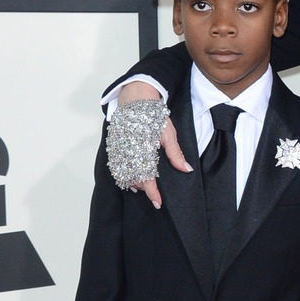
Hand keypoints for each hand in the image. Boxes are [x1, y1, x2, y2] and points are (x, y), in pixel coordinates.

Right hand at [116, 81, 190, 207]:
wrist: (135, 97)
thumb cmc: (153, 114)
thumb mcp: (168, 134)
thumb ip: (175, 154)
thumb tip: (186, 169)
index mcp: (143, 150)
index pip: (147, 179)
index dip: (153, 193)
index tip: (158, 203)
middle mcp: (128, 152)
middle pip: (135, 180)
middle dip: (145, 189)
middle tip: (155, 193)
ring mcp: (118, 150)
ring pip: (124, 175)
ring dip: (134, 182)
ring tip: (144, 186)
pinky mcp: (113, 146)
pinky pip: (116, 167)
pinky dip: (123, 175)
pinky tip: (131, 177)